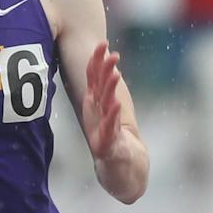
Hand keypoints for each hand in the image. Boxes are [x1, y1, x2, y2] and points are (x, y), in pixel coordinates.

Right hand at [84, 41, 128, 160]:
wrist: (118, 169)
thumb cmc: (112, 137)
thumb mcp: (109, 110)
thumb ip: (106, 90)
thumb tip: (110, 66)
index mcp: (95, 104)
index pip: (94, 78)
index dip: (97, 60)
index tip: (102, 43)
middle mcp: (95, 113)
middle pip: (98, 87)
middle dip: (102, 69)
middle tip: (110, 52)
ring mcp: (99, 128)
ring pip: (104, 105)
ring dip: (109, 89)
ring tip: (115, 74)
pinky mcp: (106, 144)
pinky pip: (109, 128)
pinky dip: (112, 116)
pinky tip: (116, 105)